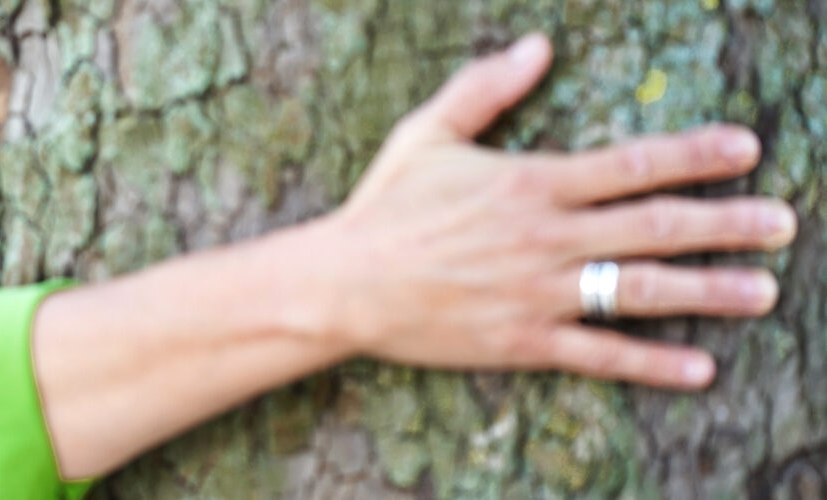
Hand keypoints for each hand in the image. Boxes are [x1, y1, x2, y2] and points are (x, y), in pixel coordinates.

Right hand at [285, 33, 797, 389]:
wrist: (343, 283)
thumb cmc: (386, 206)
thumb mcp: (427, 134)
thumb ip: (486, 89)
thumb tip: (539, 46)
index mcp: (530, 183)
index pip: (631, 165)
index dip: (693, 155)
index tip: (745, 149)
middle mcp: (545, 238)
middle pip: (654, 227)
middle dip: (725, 223)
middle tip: (781, 222)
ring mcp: (537, 293)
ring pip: (640, 290)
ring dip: (708, 291)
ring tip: (763, 291)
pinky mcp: (522, 341)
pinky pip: (599, 353)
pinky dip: (651, 362)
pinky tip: (698, 366)